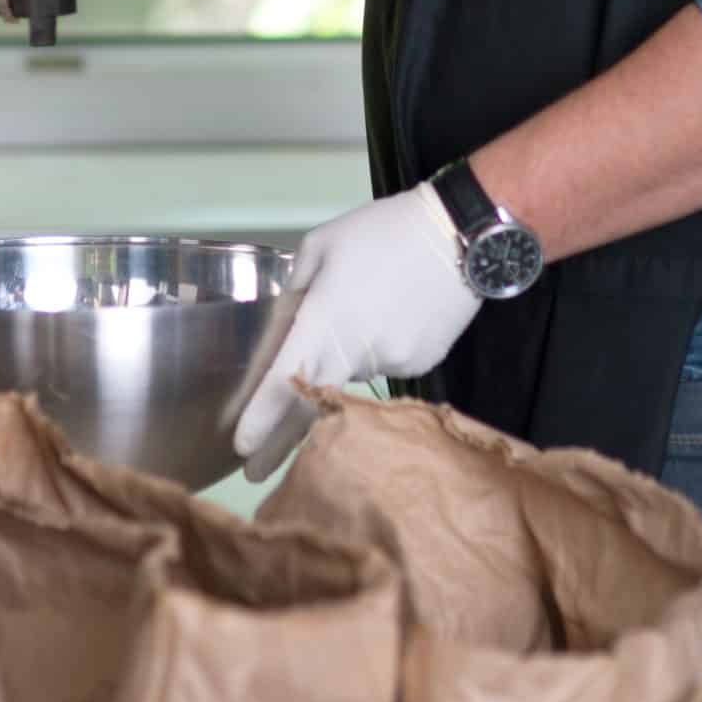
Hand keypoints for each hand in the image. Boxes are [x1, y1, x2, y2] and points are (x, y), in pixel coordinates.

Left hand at [231, 184, 478, 480]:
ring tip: (369, 307)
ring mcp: (393, 363)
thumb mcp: (323, 244)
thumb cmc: (383, 231)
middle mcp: (356, 351)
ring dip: (345, 358)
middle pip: (312, 406)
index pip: (284, 382)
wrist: (460, 233)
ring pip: (353, 373)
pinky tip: (395, 313)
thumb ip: (296, 289)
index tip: (241, 447)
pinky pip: (386, 364)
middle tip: (254, 470)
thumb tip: (288, 324)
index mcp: (324, 319)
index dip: (261, 419)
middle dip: (280, 442)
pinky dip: (379, 348)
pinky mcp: (421, 365)